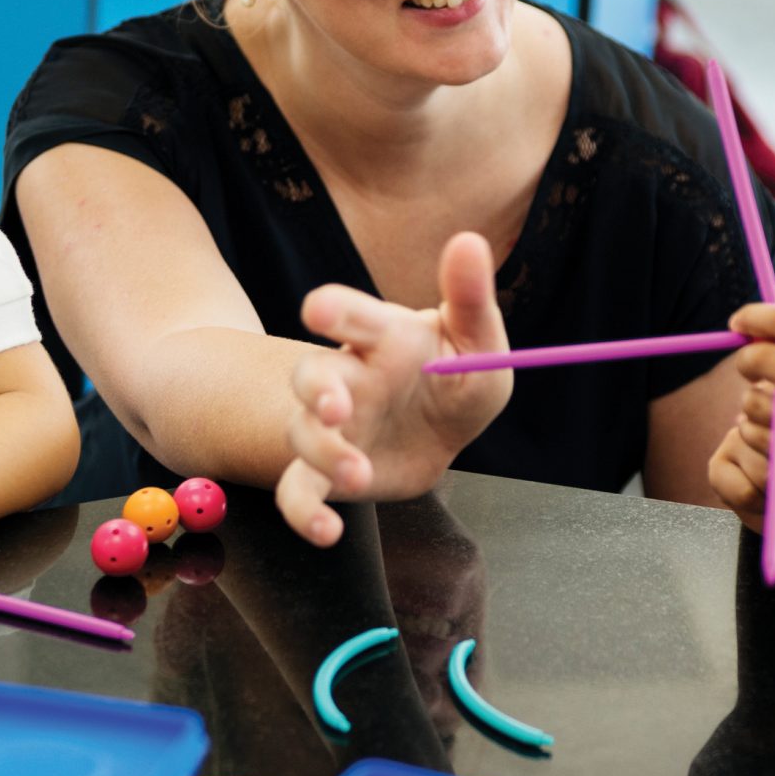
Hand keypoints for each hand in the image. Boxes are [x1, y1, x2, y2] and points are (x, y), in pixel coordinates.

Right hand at [276, 231, 511, 547]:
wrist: (438, 433)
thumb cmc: (452, 377)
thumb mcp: (476, 342)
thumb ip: (470, 298)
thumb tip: (468, 241)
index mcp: (380, 338)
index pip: (350, 315)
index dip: (334, 311)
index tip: (318, 310)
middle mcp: (346, 379)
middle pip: (311, 373)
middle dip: (316, 388)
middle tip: (334, 405)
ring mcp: (330, 428)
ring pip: (302, 434)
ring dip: (322, 452)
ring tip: (354, 473)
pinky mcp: (324, 474)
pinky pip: (298, 494)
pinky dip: (304, 516)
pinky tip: (328, 534)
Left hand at [728, 299, 774, 499]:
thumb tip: (773, 291)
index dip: (752, 317)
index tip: (738, 322)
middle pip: (760, 359)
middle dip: (745, 359)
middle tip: (750, 364)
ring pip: (752, 402)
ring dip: (751, 400)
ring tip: (772, 403)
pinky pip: (757, 437)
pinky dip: (755, 431)